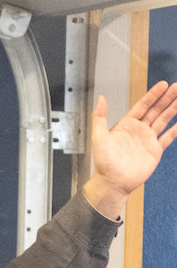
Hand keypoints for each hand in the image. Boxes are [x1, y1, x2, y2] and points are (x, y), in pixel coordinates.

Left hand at [86, 82, 176, 218]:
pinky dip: (175, 129)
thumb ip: (99, 117)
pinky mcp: (155, 150)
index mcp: (126, 125)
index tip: (163, 85)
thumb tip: (101, 98)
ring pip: (164, 120)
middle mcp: (138, 130)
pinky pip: (168, 137)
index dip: (153, 95)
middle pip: (156, 110)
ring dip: (173, 109)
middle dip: (167, 98)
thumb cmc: (104, 162)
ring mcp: (148, 140)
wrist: (113, 182)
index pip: (142, 106)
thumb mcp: (99, 137)